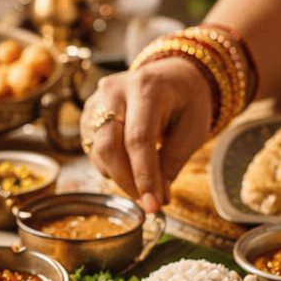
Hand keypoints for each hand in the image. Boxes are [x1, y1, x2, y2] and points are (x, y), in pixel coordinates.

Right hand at [81, 56, 213, 212]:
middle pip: (109, 146)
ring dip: (118, 175)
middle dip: (126, 180)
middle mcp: (114, 90)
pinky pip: (91, 148)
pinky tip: (129, 164)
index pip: (138, 138)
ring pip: (97, 151)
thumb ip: (173, 162)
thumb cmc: (187, 101)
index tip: (153, 204)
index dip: (144, 175)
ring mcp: (96, 100)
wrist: (172, 76)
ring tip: (142, 181)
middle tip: (146, 200)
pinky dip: (109, 165)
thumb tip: (156, 198)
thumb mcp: (193, 129)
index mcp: (147, 88)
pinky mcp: (87, 112)